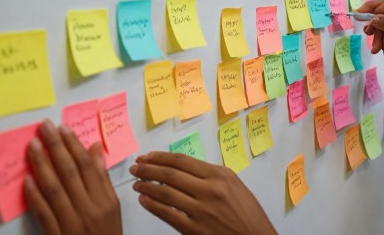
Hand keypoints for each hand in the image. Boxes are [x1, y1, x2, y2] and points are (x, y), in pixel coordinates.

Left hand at [25, 120, 121, 234]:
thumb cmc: (107, 233)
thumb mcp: (112, 205)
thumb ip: (102, 178)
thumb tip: (96, 149)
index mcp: (105, 199)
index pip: (88, 166)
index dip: (74, 145)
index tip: (63, 128)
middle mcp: (90, 208)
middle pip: (71, 172)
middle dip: (56, 147)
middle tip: (45, 128)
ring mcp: (72, 222)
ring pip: (55, 188)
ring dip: (42, 165)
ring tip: (33, 146)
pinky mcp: (57, 234)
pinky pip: (44, 212)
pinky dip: (35, 195)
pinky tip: (27, 179)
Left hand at [129, 152, 275, 234]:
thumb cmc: (247, 214)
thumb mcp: (234, 186)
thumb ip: (211, 176)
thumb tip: (182, 170)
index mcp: (220, 175)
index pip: (182, 161)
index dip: (161, 157)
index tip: (148, 157)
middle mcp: (210, 189)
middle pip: (171, 174)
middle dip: (149, 169)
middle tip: (136, 168)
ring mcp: (201, 210)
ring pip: (165, 193)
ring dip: (147, 186)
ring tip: (137, 184)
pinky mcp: (194, 229)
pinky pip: (167, 214)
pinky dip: (152, 205)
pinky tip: (144, 200)